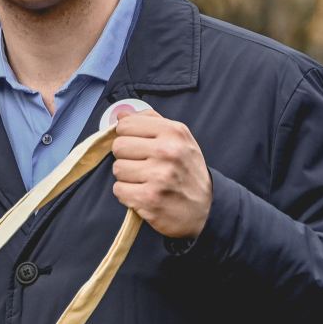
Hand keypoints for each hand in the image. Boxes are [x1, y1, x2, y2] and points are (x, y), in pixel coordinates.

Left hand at [109, 113, 211, 240]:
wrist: (204, 209)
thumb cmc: (187, 171)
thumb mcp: (179, 139)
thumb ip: (150, 122)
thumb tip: (120, 114)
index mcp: (174, 132)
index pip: (126, 125)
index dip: (127, 136)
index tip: (138, 145)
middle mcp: (167, 151)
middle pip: (119, 146)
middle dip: (126, 157)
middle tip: (142, 165)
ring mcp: (158, 176)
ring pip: (117, 169)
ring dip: (127, 177)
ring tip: (145, 180)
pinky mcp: (149, 199)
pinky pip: (119, 190)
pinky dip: (127, 194)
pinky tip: (143, 193)